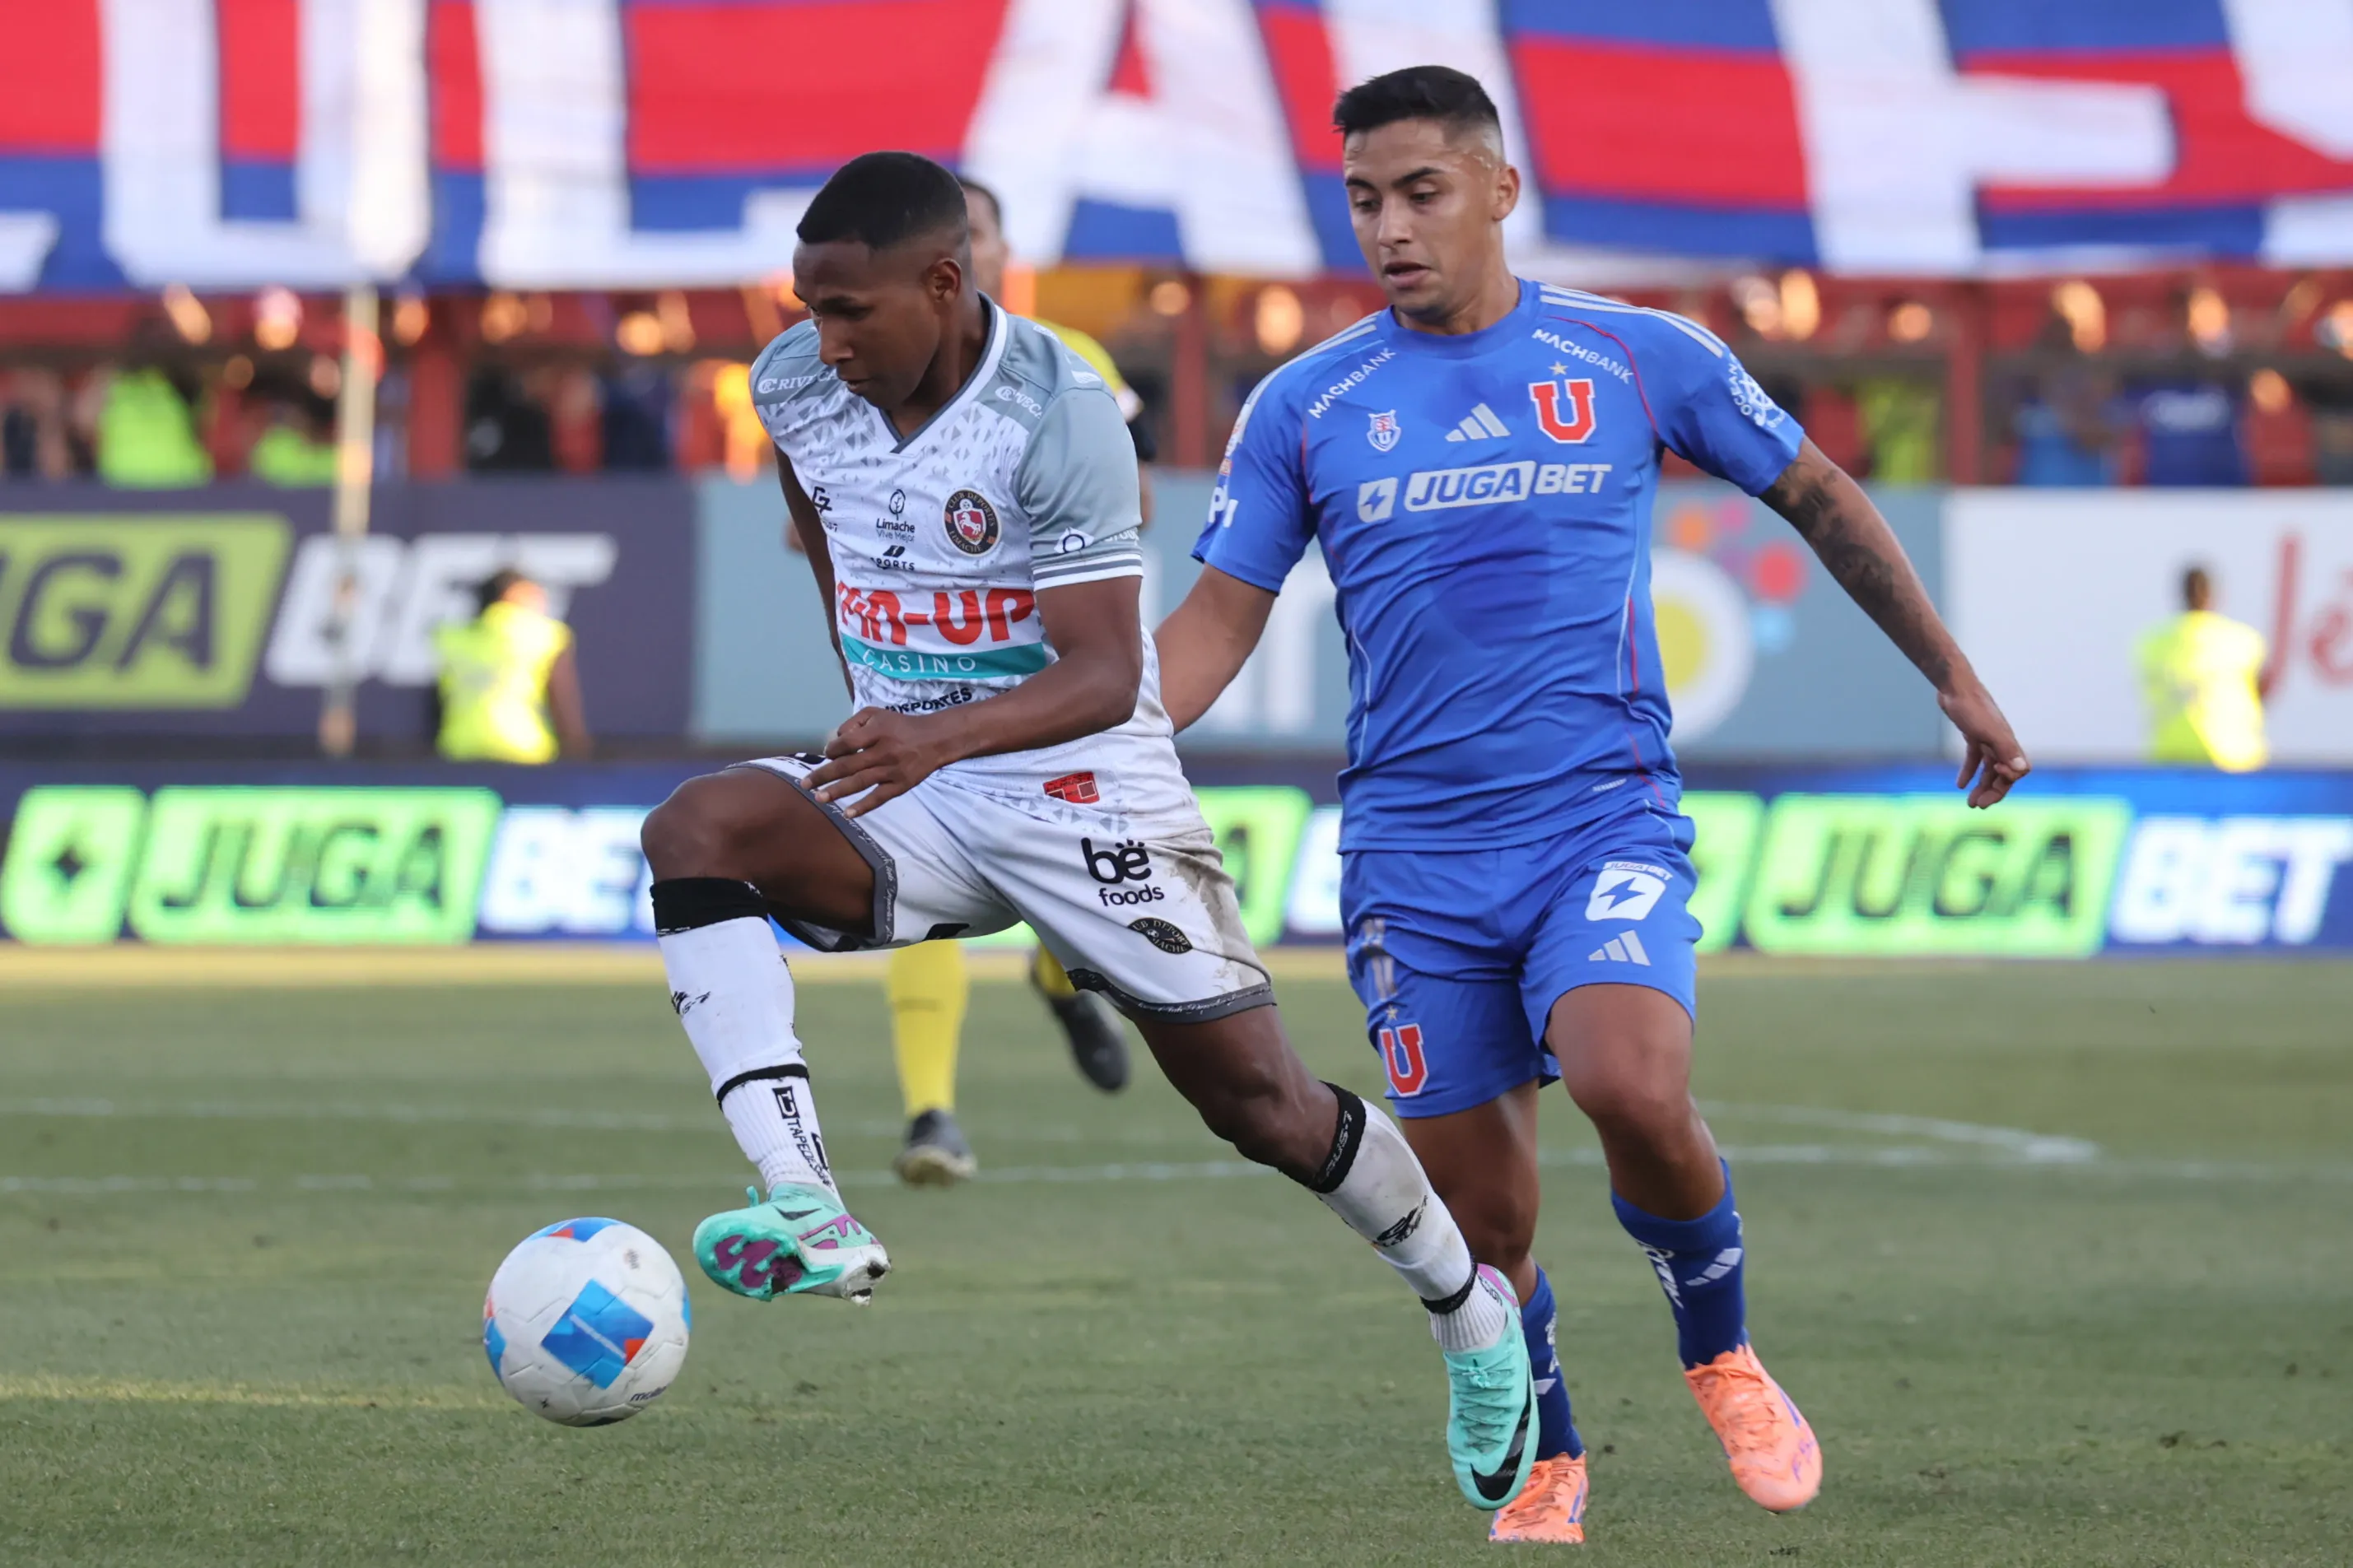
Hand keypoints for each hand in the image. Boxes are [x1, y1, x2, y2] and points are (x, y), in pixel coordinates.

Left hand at [803, 708, 949, 818]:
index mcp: (877, 731)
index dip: (831, 750)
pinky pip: (879, 798)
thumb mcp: (877, 714)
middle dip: (823, 775)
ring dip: (837, 792)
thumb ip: (854, 722)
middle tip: (805, 784)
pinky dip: (863, 806)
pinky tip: (848, 813)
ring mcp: (892, 770)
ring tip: (819, 798)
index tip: (827, 754)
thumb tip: (835, 741)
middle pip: (847, 765)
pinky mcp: (901, 785)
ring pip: (859, 783)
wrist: (936, 739)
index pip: (846, 743)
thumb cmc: (901, 726)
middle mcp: (883, 751)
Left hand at [1940, 683, 2030, 808]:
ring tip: (1970, 803)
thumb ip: (2005, 749)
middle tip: (1976, 806)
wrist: (1954, 686)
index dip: (2006, 783)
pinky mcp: (1973, 734)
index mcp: (2008, 743)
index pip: (2017, 771)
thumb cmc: (1971, 707)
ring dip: (1982, 786)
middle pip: (2003, 773)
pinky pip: (1975, 758)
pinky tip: (1959, 784)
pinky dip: (1969, 771)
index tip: (1990, 786)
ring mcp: (1987, 738)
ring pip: (1989, 768)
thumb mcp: (1987, 731)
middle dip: (1993, 792)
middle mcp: (2001, 742)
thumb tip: (2022, 771)